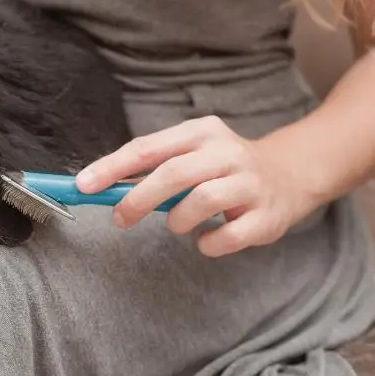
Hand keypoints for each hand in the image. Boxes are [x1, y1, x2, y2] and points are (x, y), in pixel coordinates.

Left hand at [76, 116, 322, 257]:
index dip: (112, 167)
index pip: (147, 148)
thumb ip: (153, 167)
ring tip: (178, 223)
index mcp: (201, 132)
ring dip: (178, 219)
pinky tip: (205, 239)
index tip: (84, 185)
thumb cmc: (223, 166)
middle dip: (138, 199)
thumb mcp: (191, 153)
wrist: (291, 173)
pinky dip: (208, 243)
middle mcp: (227, 152)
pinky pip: (228, 236)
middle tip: (120, 218)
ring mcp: (250, 183)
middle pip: (172, 173)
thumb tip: (103, 186)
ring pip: (201, 201)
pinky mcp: (266, 216)